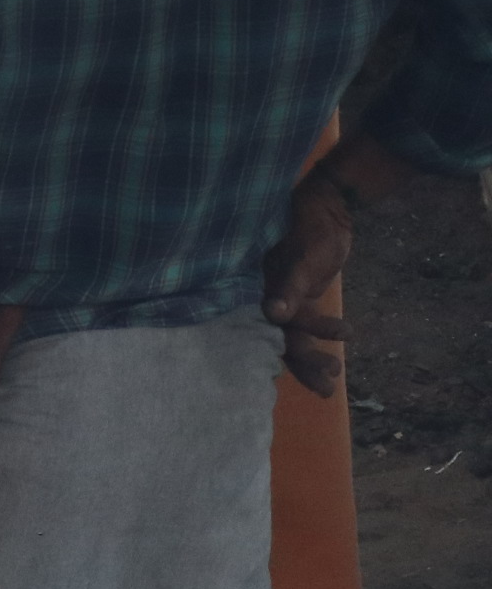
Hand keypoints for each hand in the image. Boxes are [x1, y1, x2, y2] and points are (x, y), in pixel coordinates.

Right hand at [261, 174, 351, 397]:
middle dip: (302, 362)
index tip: (287, 368)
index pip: (253, 324)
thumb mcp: (304, 255)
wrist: (328, 207)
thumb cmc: (311, 224)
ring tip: (335, 378)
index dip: (265, 349)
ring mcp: (279, 299)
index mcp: (253, 286)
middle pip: (275, 337)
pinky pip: (305, 326)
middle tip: (328, 382)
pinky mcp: (298, 298)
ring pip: (291, 336)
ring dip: (313, 359)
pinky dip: (319, 340)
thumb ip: (289, 286)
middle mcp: (260, 296)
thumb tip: (273, 315)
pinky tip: (332, 361)